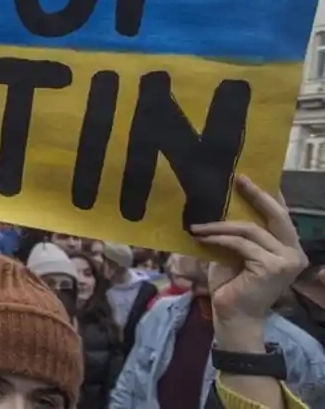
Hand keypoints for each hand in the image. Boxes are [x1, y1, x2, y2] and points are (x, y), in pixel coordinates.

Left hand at [192, 174, 307, 330]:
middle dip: (255, 194)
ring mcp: (286, 260)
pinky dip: (218, 238)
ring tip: (197, 225)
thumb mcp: (235, 252)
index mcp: (288, 247)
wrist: (233, 316)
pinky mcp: (272, 267)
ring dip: (220, 225)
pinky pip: (241, 244)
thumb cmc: (232, 285)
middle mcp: (294, 252)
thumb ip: (238, 233)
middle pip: (276, 215)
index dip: (268, 194)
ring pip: (251, 230)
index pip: (280, 215)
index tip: (251, 176)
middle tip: (236, 179)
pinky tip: (201, 237)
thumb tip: (220, 204)